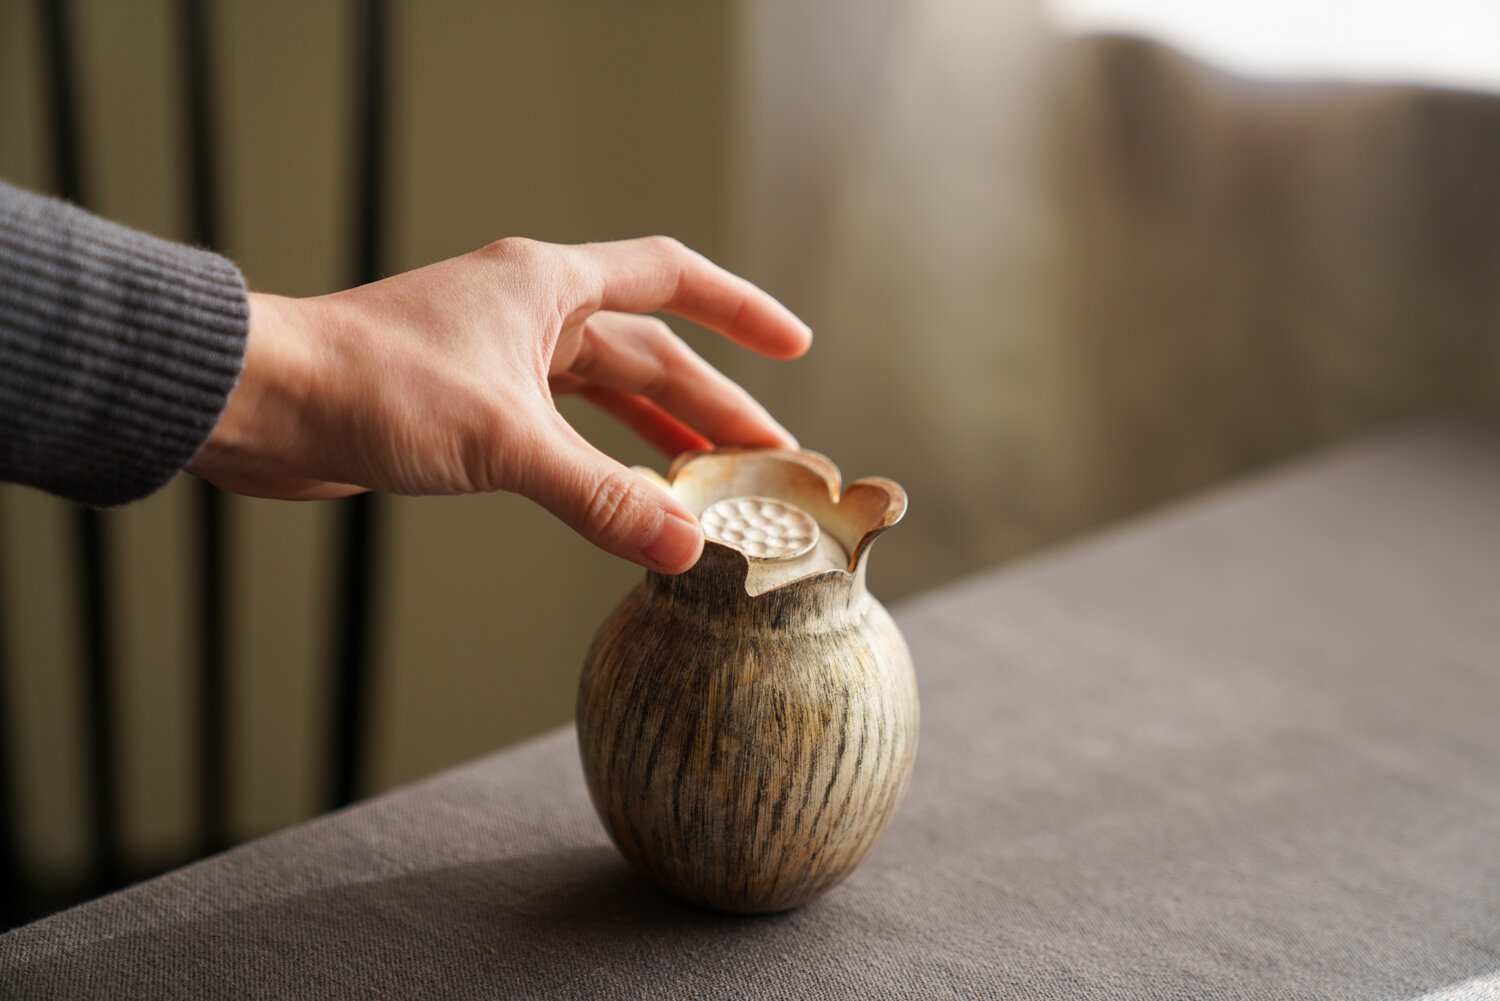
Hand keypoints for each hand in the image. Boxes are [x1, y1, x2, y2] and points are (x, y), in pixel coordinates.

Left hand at [186, 236, 810, 572]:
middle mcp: (530, 313)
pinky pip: (562, 432)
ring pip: (605, 396)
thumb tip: (684, 548)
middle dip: (711, 404)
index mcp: (547, 286)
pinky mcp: (471, 406)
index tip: (794, 345)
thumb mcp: (504, 443)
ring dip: (661, 437)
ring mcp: (501, 359)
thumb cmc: (372, 387)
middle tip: (767, 456)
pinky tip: (628, 497)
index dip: (740, 312)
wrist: (264, 404)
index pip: (671, 278)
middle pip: (647, 353)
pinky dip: (603, 463)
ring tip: (714, 482)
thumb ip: (599, 497)